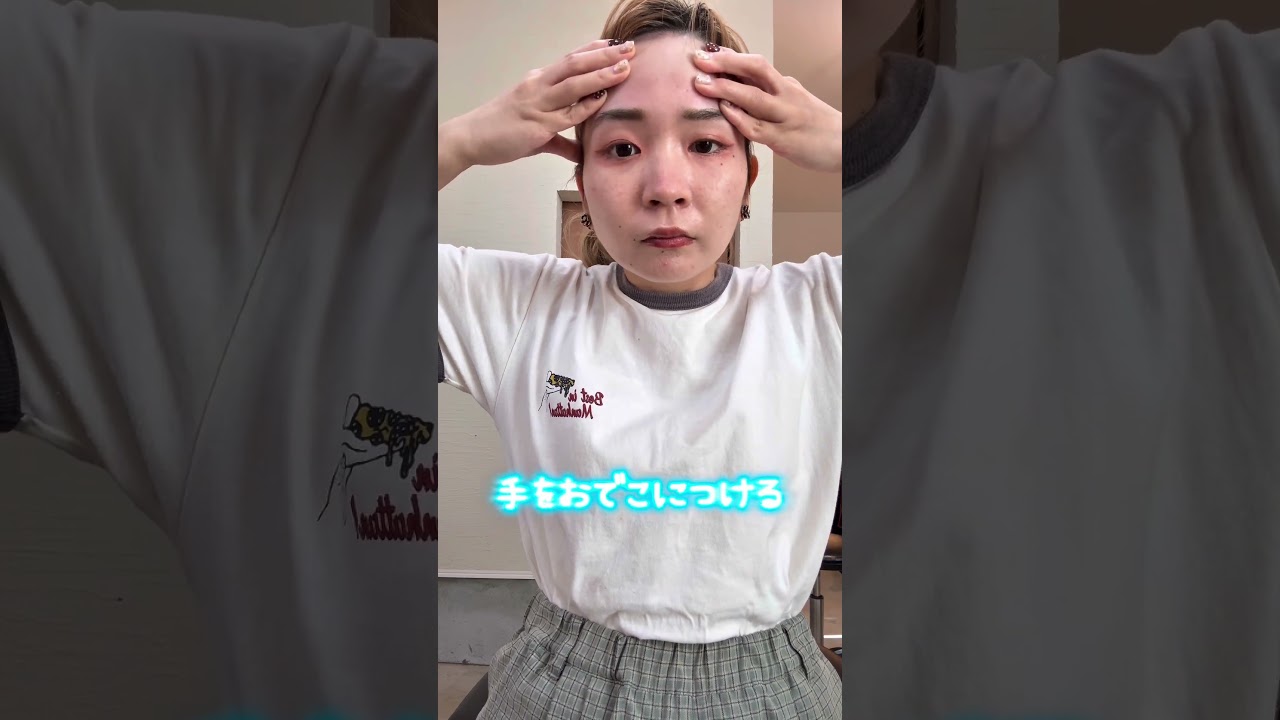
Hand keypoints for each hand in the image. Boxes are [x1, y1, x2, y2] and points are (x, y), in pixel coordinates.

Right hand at [450, 39, 634, 167]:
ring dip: (600, 75)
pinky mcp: (537, 125)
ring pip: (573, 84)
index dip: (595, 50)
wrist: (472, 137)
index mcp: (538, 81)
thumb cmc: (500, 130)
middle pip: (576, 64)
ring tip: (623, 68)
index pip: (571, 59)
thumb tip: (578, 152)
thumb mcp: (535, 132)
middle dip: (604, 56)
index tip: (617, 44)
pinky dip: (586, 106)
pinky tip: (602, 99)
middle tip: (629, 48)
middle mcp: (539, 87)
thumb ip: (560, 139)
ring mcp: (538, 104)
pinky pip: (566, 114)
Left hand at [691, 46, 840, 174]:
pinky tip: (724, 111)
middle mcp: (786, 95)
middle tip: (698, 61)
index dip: (729, 57)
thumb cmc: (817, 125)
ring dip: (726, 89)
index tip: (706, 53)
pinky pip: (758, 127)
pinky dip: (739, 118)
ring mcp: (785, 116)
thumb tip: (747, 82)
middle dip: (725, 64)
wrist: (845, 145)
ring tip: (702, 84)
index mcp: (786, 85)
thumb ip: (772, 92)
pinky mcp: (784, 139)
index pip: (755, 64)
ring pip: (754, 97)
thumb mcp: (795, 100)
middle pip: (755, 70)